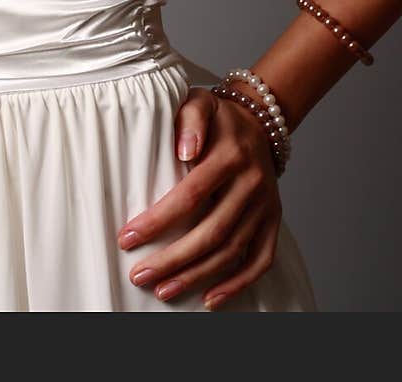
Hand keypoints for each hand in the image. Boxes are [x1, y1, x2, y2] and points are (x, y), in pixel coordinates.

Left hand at [117, 86, 281, 308]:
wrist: (261, 120)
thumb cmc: (218, 117)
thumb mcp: (201, 102)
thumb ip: (190, 119)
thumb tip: (183, 149)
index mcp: (231, 154)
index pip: (191, 195)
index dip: (159, 220)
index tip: (128, 238)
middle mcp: (252, 183)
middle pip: (211, 231)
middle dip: (173, 259)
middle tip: (139, 275)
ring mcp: (265, 205)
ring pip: (232, 251)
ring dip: (197, 276)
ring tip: (163, 291)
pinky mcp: (274, 221)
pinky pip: (261, 260)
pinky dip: (237, 285)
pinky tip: (210, 299)